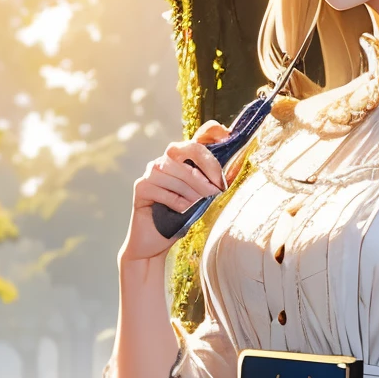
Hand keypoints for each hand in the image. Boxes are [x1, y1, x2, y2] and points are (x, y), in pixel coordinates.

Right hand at [121, 121, 229, 261]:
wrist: (155, 244)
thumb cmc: (181, 219)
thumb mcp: (204, 199)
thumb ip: (215, 182)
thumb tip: (238, 166)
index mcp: (182, 159)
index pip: (198, 137)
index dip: (213, 133)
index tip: (228, 137)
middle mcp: (165, 160)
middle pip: (188, 150)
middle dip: (208, 169)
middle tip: (218, 190)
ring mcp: (151, 172)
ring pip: (178, 174)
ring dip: (193, 193)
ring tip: (197, 206)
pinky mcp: (141, 187)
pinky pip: (166, 193)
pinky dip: (178, 205)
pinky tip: (180, 213)